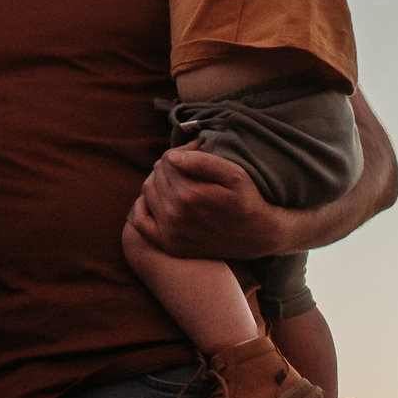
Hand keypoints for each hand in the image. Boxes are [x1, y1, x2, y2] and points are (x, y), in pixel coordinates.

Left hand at [129, 148, 294, 259]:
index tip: (197, 154)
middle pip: (157, 174)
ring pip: (148, 192)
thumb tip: (171, 157)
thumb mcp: (234, 174)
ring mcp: (169, 232)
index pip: (167, 160)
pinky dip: (144, 206)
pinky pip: (140, 221)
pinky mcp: (168, 245)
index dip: (182, 152)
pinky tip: (160, 200)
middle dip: (171, 166)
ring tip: (181, 182)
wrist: (257, 236)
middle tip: (191, 168)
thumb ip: (202, 161)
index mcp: (190, 195)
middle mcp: (175, 215)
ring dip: (160, 183)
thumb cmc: (246, 200)